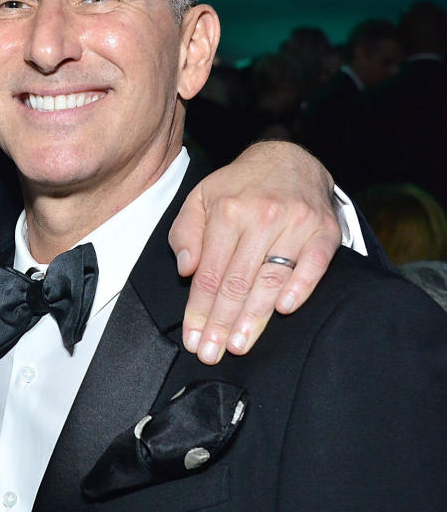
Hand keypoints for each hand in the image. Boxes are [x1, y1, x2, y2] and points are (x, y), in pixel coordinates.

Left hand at [169, 141, 340, 362]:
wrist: (290, 158)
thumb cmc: (240, 187)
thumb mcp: (201, 198)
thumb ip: (185, 232)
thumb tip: (186, 268)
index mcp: (227, 211)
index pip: (209, 273)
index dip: (199, 309)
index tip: (193, 339)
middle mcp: (262, 216)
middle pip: (238, 281)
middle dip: (222, 322)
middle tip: (213, 353)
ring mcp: (296, 223)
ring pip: (271, 278)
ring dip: (254, 316)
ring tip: (240, 344)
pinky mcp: (325, 230)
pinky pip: (314, 264)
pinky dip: (301, 287)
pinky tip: (284, 309)